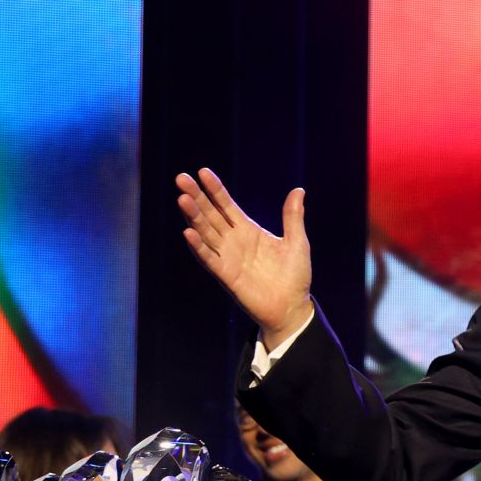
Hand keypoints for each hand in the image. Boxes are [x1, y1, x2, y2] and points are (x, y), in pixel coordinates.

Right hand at [176, 169, 313, 345]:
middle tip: (181, 178)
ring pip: (206, 233)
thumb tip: (298, 190)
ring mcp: (228, 258)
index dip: (215, 190)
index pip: (226, 206)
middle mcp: (234, 241)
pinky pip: (209, 259)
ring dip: (194, 217)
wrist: (292, 308)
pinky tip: (188, 232)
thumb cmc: (294, 276)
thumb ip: (292, 217)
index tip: (202, 172)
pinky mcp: (226, 276)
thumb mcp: (296, 242)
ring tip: (182, 199)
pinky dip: (199, 246)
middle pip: (210, 215)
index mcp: (248, 230)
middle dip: (196, 197)